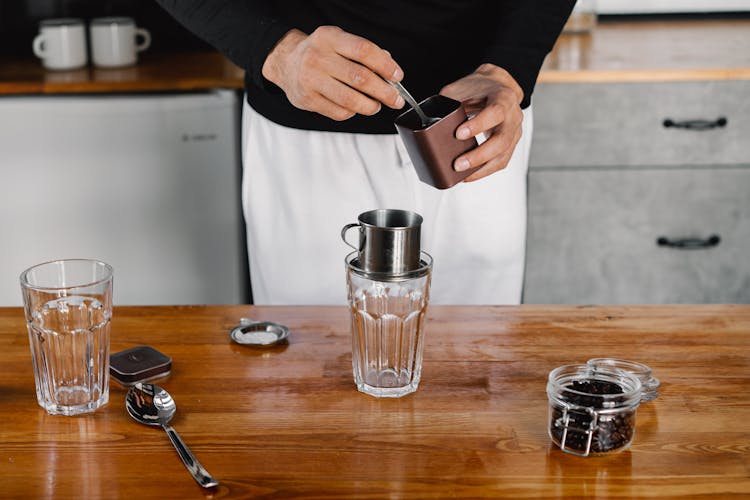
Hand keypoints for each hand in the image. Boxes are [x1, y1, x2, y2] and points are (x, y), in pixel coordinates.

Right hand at [261, 26, 404, 120]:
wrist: (285, 62)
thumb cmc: (318, 52)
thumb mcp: (338, 41)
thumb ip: (362, 52)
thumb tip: (388, 69)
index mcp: (330, 38)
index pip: (364, 51)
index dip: (385, 65)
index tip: (397, 76)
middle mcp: (318, 58)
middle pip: (360, 78)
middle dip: (384, 92)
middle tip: (395, 99)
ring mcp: (311, 80)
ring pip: (350, 100)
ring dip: (370, 106)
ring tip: (376, 105)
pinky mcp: (308, 100)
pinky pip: (339, 112)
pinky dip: (352, 112)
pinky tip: (355, 107)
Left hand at [439, 64, 523, 181]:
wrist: (496, 85)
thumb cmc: (479, 87)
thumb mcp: (462, 88)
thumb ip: (449, 103)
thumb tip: (427, 121)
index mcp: (503, 97)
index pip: (495, 112)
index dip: (478, 125)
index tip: (458, 134)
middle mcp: (513, 116)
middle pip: (501, 140)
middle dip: (478, 156)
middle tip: (458, 164)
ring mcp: (514, 132)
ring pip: (503, 156)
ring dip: (481, 168)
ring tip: (462, 175)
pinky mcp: (510, 144)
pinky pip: (501, 162)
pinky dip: (484, 171)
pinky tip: (470, 175)